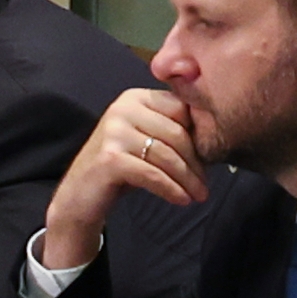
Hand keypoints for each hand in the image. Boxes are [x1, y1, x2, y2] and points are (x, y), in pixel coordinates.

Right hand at [39, 84, 208, 270]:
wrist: (80, 195)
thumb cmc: (120, 168)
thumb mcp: (146, 141)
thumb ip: (171, 130)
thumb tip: (216, 136)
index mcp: (135, 98)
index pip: (181, 109)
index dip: (199, 135)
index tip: (208, 160)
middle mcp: (122, 108)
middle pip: (176, 133)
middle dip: (196, 162)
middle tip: (205, 185)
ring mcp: (113, 132)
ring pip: (167, 155)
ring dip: (187, 180)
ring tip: (197, 196)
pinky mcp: (109, 158)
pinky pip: (152, 174)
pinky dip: (171, 189)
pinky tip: (181, 200)